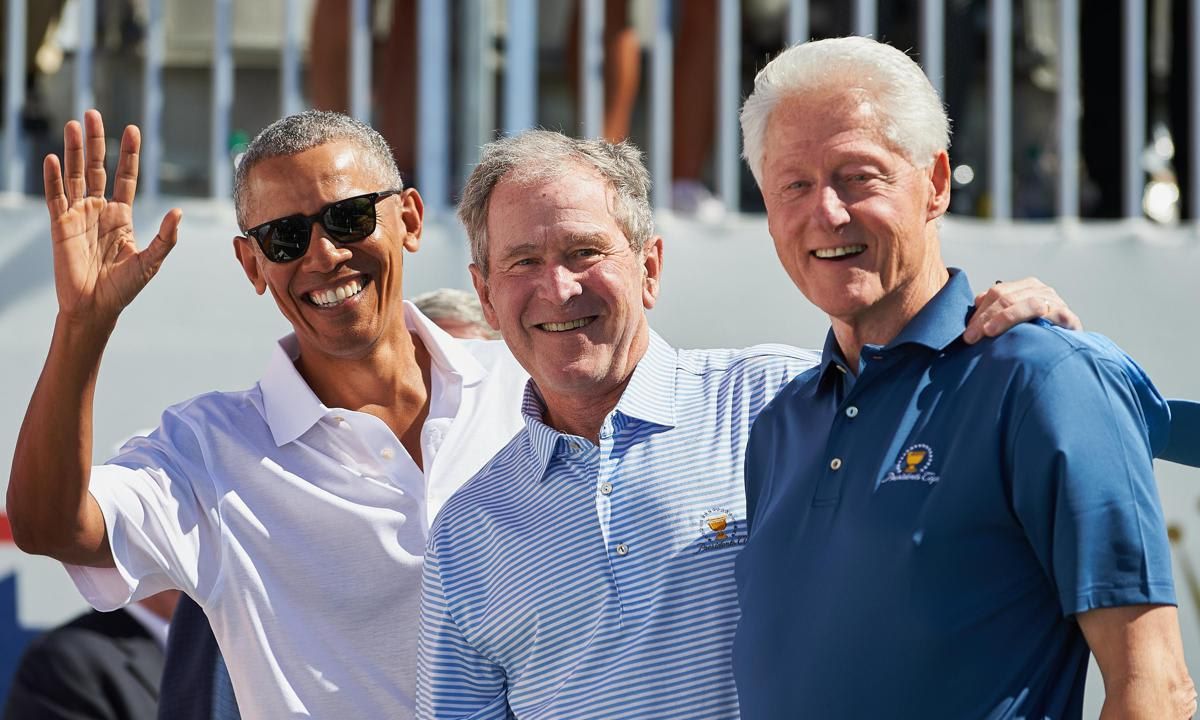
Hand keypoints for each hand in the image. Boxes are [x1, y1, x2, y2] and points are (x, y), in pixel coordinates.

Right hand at [43, 109, 180, 324]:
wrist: (96, 308)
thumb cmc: (124, 288)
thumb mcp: (151, 261)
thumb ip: (165, 237)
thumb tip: (178, 212)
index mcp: (121, 216)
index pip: (125, 176)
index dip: (128, 154)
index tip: (132, 129)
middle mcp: (99, 210)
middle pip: (96, 167)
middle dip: (96, 141)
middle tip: (92, 113)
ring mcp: (78, 216)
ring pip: (75, 175)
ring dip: (72, 151)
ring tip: (73, 125)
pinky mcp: (60, 226)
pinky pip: (56, 197)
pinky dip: (53, 178)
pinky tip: (52, 158)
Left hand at [963, 276, 1081, 343]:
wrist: (1066, 346)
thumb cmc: (1036, 332)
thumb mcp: (1013, 319)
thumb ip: (995, 311)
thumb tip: (975, 305)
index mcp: (1024, 287)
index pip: (996, 292)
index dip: (980, 311)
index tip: (968, 332)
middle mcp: (1039, 290)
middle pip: (1007, 297)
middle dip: (986, 317)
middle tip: (972, 337)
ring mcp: (1055, 301)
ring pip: (1027, 303)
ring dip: (1005, 318)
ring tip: (989, 332)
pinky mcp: (1068, 316)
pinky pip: (1053, 315)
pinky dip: (1040, 320)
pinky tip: (1026, 331)